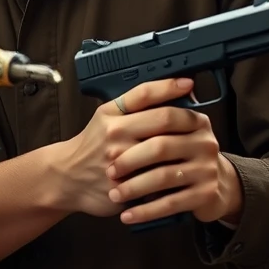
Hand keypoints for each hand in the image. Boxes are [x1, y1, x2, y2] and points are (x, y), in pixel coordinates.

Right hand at [50, 78, 203, 216]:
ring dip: (187, 145)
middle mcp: (114, 134)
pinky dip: (175, 172)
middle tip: (201, 121)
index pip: (144, 94)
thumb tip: (169, 93)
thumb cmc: (91, 146)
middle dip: (188, 118)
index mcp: (110, 114)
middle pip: (163, 119)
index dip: (169, 86)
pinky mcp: (126, 185)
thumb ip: (131, 107)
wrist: (67, 177)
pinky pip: (160, 177)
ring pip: (167, 149)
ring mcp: (121, 160)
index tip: (188, 83)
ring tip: (197, 144)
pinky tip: (185, 170)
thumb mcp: (105, 117)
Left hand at [105, 104, 243, 226]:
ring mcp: (207, 169)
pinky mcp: (206, 194)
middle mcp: (205, 142)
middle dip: (130, 160)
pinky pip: (171, 203)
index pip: (165, 113)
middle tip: (110, 170)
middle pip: (160, 146)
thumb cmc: (179, 155)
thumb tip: (120, 99)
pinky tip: (128, 215)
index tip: (111, 136)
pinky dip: (146, 210)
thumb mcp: (171, 132)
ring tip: (115, 194)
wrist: (215, 186)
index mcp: (195, 120)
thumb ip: (153, 113)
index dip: (136, 124)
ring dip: (134, 188)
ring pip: (164, 177)